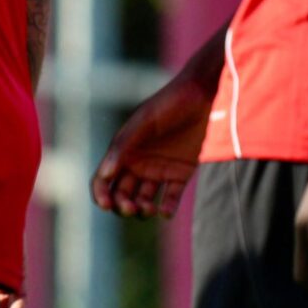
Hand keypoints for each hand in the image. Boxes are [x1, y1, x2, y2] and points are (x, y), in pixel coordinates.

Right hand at [92, 72, 214, 219]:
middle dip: (121, 205)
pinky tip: (165, 211)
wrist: (206, 95)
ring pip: (143, 199)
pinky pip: (170, 197)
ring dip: (141, 209)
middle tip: (130, 208)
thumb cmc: (170, 104)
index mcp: (123, 151)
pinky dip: (166, 208)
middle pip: (121, 193)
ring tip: (148, 209)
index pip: (103, 179)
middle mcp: (138, 163)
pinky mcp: (180, 174)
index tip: (106, 205)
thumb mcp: (144, 122)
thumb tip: (105, 175)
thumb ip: (123, 146)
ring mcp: (159, 170)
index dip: (100, 194)